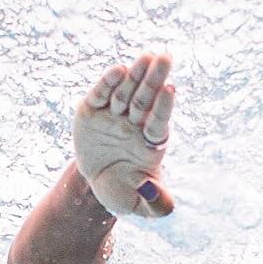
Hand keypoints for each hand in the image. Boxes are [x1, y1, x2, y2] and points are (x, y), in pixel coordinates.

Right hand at [73, 51, 174, 217]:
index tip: (171, 89)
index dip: (164, 107)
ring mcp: (114, 116)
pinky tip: (118, 70)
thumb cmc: (125, 193)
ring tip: (146, 57)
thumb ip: (156, 204)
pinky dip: (107, 82)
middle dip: (154, 79)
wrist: (98, 184)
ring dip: (135, 74)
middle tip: (165, 57)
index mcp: (150, 143)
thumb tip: (151, 189)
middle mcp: (134, 125)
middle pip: (146, 100)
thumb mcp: (141, 206)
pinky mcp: (92, 111)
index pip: (158, 122)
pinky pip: (101, 94)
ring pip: (125, 93)